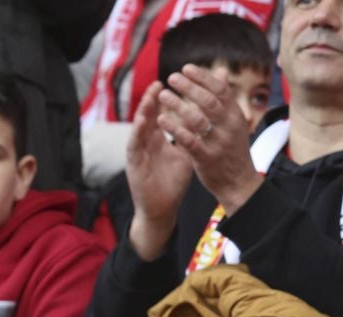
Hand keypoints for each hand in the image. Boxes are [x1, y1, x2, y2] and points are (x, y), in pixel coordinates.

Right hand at [125, 80, 196, 260]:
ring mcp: (139, 152)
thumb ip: (194, 134)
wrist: (161, 208)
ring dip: (144, 109)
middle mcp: (147, 142)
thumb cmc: (173, 182)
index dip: (171, 99)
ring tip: (152, 94)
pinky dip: (137, 131)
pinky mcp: (133, 164)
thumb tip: (208, 119)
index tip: (180, 85)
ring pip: (140, 126)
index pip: (163, 113)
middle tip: (163, 81)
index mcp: (159, 139)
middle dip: (155, 98)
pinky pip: (134, 144)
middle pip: (150, 116)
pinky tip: (143, 120)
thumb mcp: (187, 152)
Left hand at [157, 66, 260, 212]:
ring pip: (198, 119)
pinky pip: (189, 141)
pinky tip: (162, 120)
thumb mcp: (234, 122)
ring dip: (178, 105)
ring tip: (163, 96)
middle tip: (171, 77)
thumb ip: (225, 99)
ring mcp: (218, 142)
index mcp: (235, 115)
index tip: (185, 68)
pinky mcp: (207, 158)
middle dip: (189, 87)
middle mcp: (229, 126)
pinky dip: (175, 129)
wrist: (239, 182)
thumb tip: (221, 72)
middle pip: (208, 100)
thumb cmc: (232, 149)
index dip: (203, 77)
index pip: (220, 89)